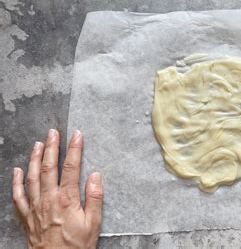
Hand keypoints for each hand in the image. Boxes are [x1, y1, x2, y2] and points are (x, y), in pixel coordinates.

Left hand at [12, 129, 102, 247]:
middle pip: (49, 168)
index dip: (74, 149)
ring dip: (35, 159)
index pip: (71, 168)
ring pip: (32, 177)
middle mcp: (48, 200)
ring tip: (38, 144)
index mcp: (67, 200)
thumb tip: (95, 176)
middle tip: (53, 132)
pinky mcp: (27, 217)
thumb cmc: (77, 246)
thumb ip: (95, 198)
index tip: (76, 135)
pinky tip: (17, 170)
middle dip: (52, 148)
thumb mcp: (94, 224)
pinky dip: (16, 182)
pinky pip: (18, 196)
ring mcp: (35, 207)